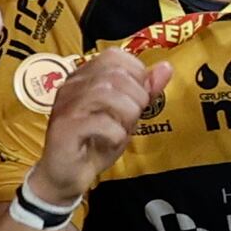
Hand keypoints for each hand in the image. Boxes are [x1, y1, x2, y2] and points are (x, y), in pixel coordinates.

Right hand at [34, 43, 162, 199]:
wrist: (66, 174)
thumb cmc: (95, 141)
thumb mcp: (127, 115)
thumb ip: (145, 91)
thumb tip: (166, 67)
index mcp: (85, 76)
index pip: (115, 55)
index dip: (136, 74)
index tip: (138, 97)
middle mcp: (72, 85)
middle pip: (115, 74)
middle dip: (136, 97)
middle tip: (133, 117)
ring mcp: (66, 105)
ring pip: (106, 93)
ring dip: (126, 113)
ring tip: (123, 128)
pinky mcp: (64, 128)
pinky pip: (99, 122)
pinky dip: (115, 134)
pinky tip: (112, 141)